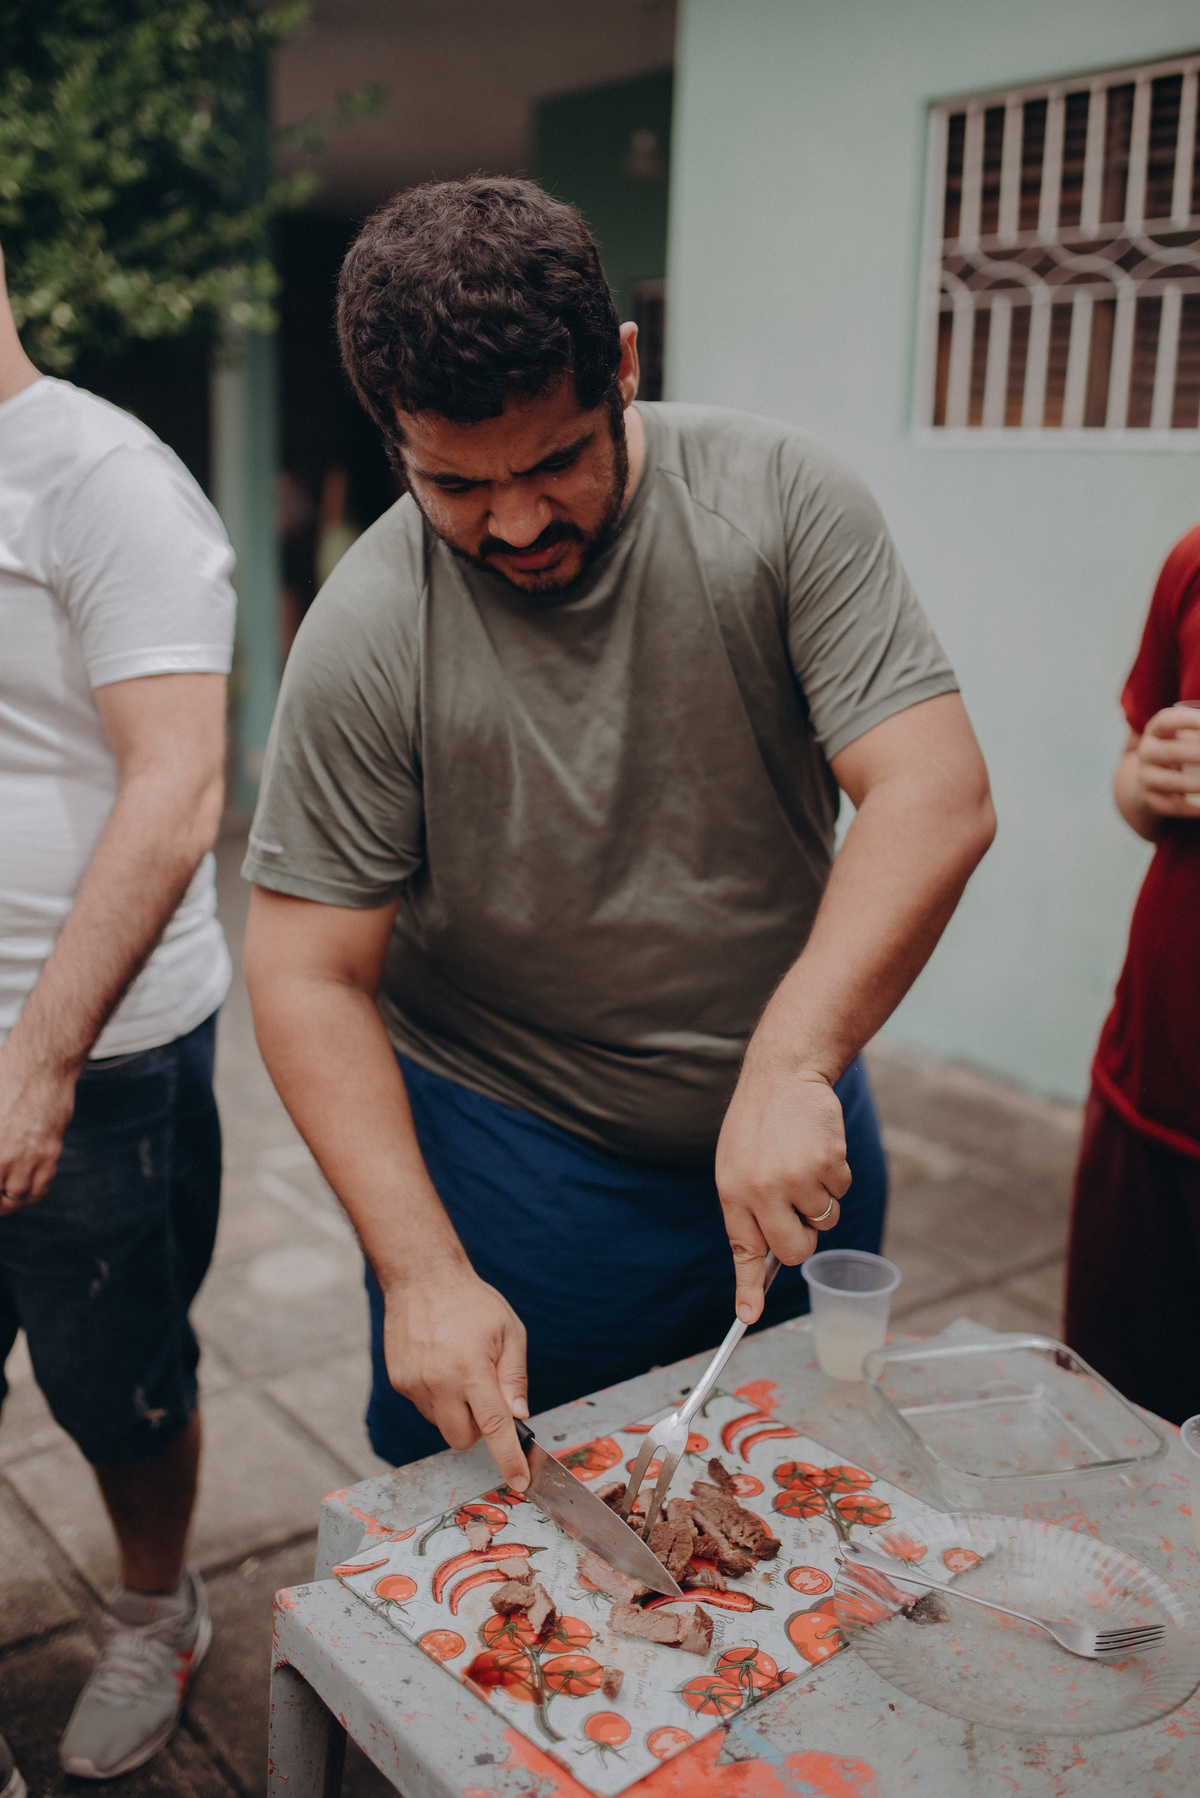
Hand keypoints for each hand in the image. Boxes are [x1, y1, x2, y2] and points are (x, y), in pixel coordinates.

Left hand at [0, 1037, 78, 1214]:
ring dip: (7, 1200)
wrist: (44, 1063)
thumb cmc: (8, 1076)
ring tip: (3, 1196)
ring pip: (14, 1197)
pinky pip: (41, 1186)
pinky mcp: (50, 1151)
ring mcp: (28, 1154)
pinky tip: (24, 1186)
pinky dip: (31, 1193)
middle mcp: (4, 1152)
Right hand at [381, 1265, 530, 1487]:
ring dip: (457, 1411)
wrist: (421, 1278)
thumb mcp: (508, 1331)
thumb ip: (514, 1377)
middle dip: (478, 1430)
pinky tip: (441, 1365)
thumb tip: (519, 1417)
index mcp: (471, 1369)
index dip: (508, 1458)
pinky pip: (424, 1407)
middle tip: (486, 1397)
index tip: (518, 1482)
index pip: (494, 1427)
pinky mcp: (399, 1382)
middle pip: (462, 1439)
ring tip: (460, 1369)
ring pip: (441, 1424)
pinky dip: (438, 1398)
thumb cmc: (472, 1302)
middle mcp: (438, 1382)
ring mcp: (414, 1384)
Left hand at [716, 1058, 849, 1324]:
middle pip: (796, 1250)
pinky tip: (817, 1148)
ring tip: (802, 1161)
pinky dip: (835, 1175)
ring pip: (824, 1221)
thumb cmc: (758, 1126)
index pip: (743, 1250)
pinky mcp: (827, 1163)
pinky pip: (840, 1192)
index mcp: (733, 1192)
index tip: (748, 1316)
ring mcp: (796, 1177)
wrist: (783, 1076)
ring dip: (820, 1199)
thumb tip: (763, 1264)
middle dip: (804, 1237)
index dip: (748, 1288)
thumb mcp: (736, 1166)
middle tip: (799, 1207)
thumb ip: (749, 1212)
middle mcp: (762, 1189)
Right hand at [1130, 706, 1199, 818]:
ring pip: (1169, 782)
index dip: (1185, 721)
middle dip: (1196, 754)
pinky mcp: (1149, 800)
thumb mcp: (1184, 738)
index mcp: (1156, 732)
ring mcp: (1146, 777)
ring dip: (1194, 783)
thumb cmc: (1179, 751)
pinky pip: (1170, 806)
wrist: (1151, 781)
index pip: (1165, 721)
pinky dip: (1190, 808)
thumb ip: (1198, 736)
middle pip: (1169, 752)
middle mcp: (1147, 753)